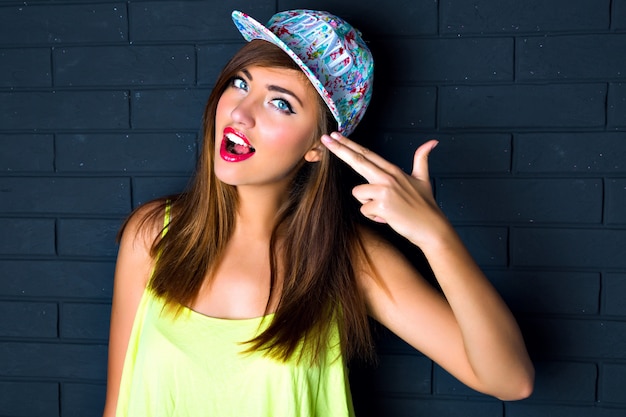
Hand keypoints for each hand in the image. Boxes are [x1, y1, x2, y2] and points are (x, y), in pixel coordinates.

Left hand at [321, 132, 445, 245]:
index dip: (350, 144)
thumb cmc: (425, 206)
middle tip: (325, 139)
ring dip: (368, 204)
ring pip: (358, 193)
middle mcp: (387, 176)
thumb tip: (432, 142)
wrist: (431, 227)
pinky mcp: (382, 205)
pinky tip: (388, 217)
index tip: (336, 136)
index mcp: (393, 170)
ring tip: (386, 209)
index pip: (366, 154)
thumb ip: (422, 159)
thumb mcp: (423, 179)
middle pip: (357, 160)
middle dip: (339, 149)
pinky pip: (365, 210)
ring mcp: (385, 190)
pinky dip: (375, 217)